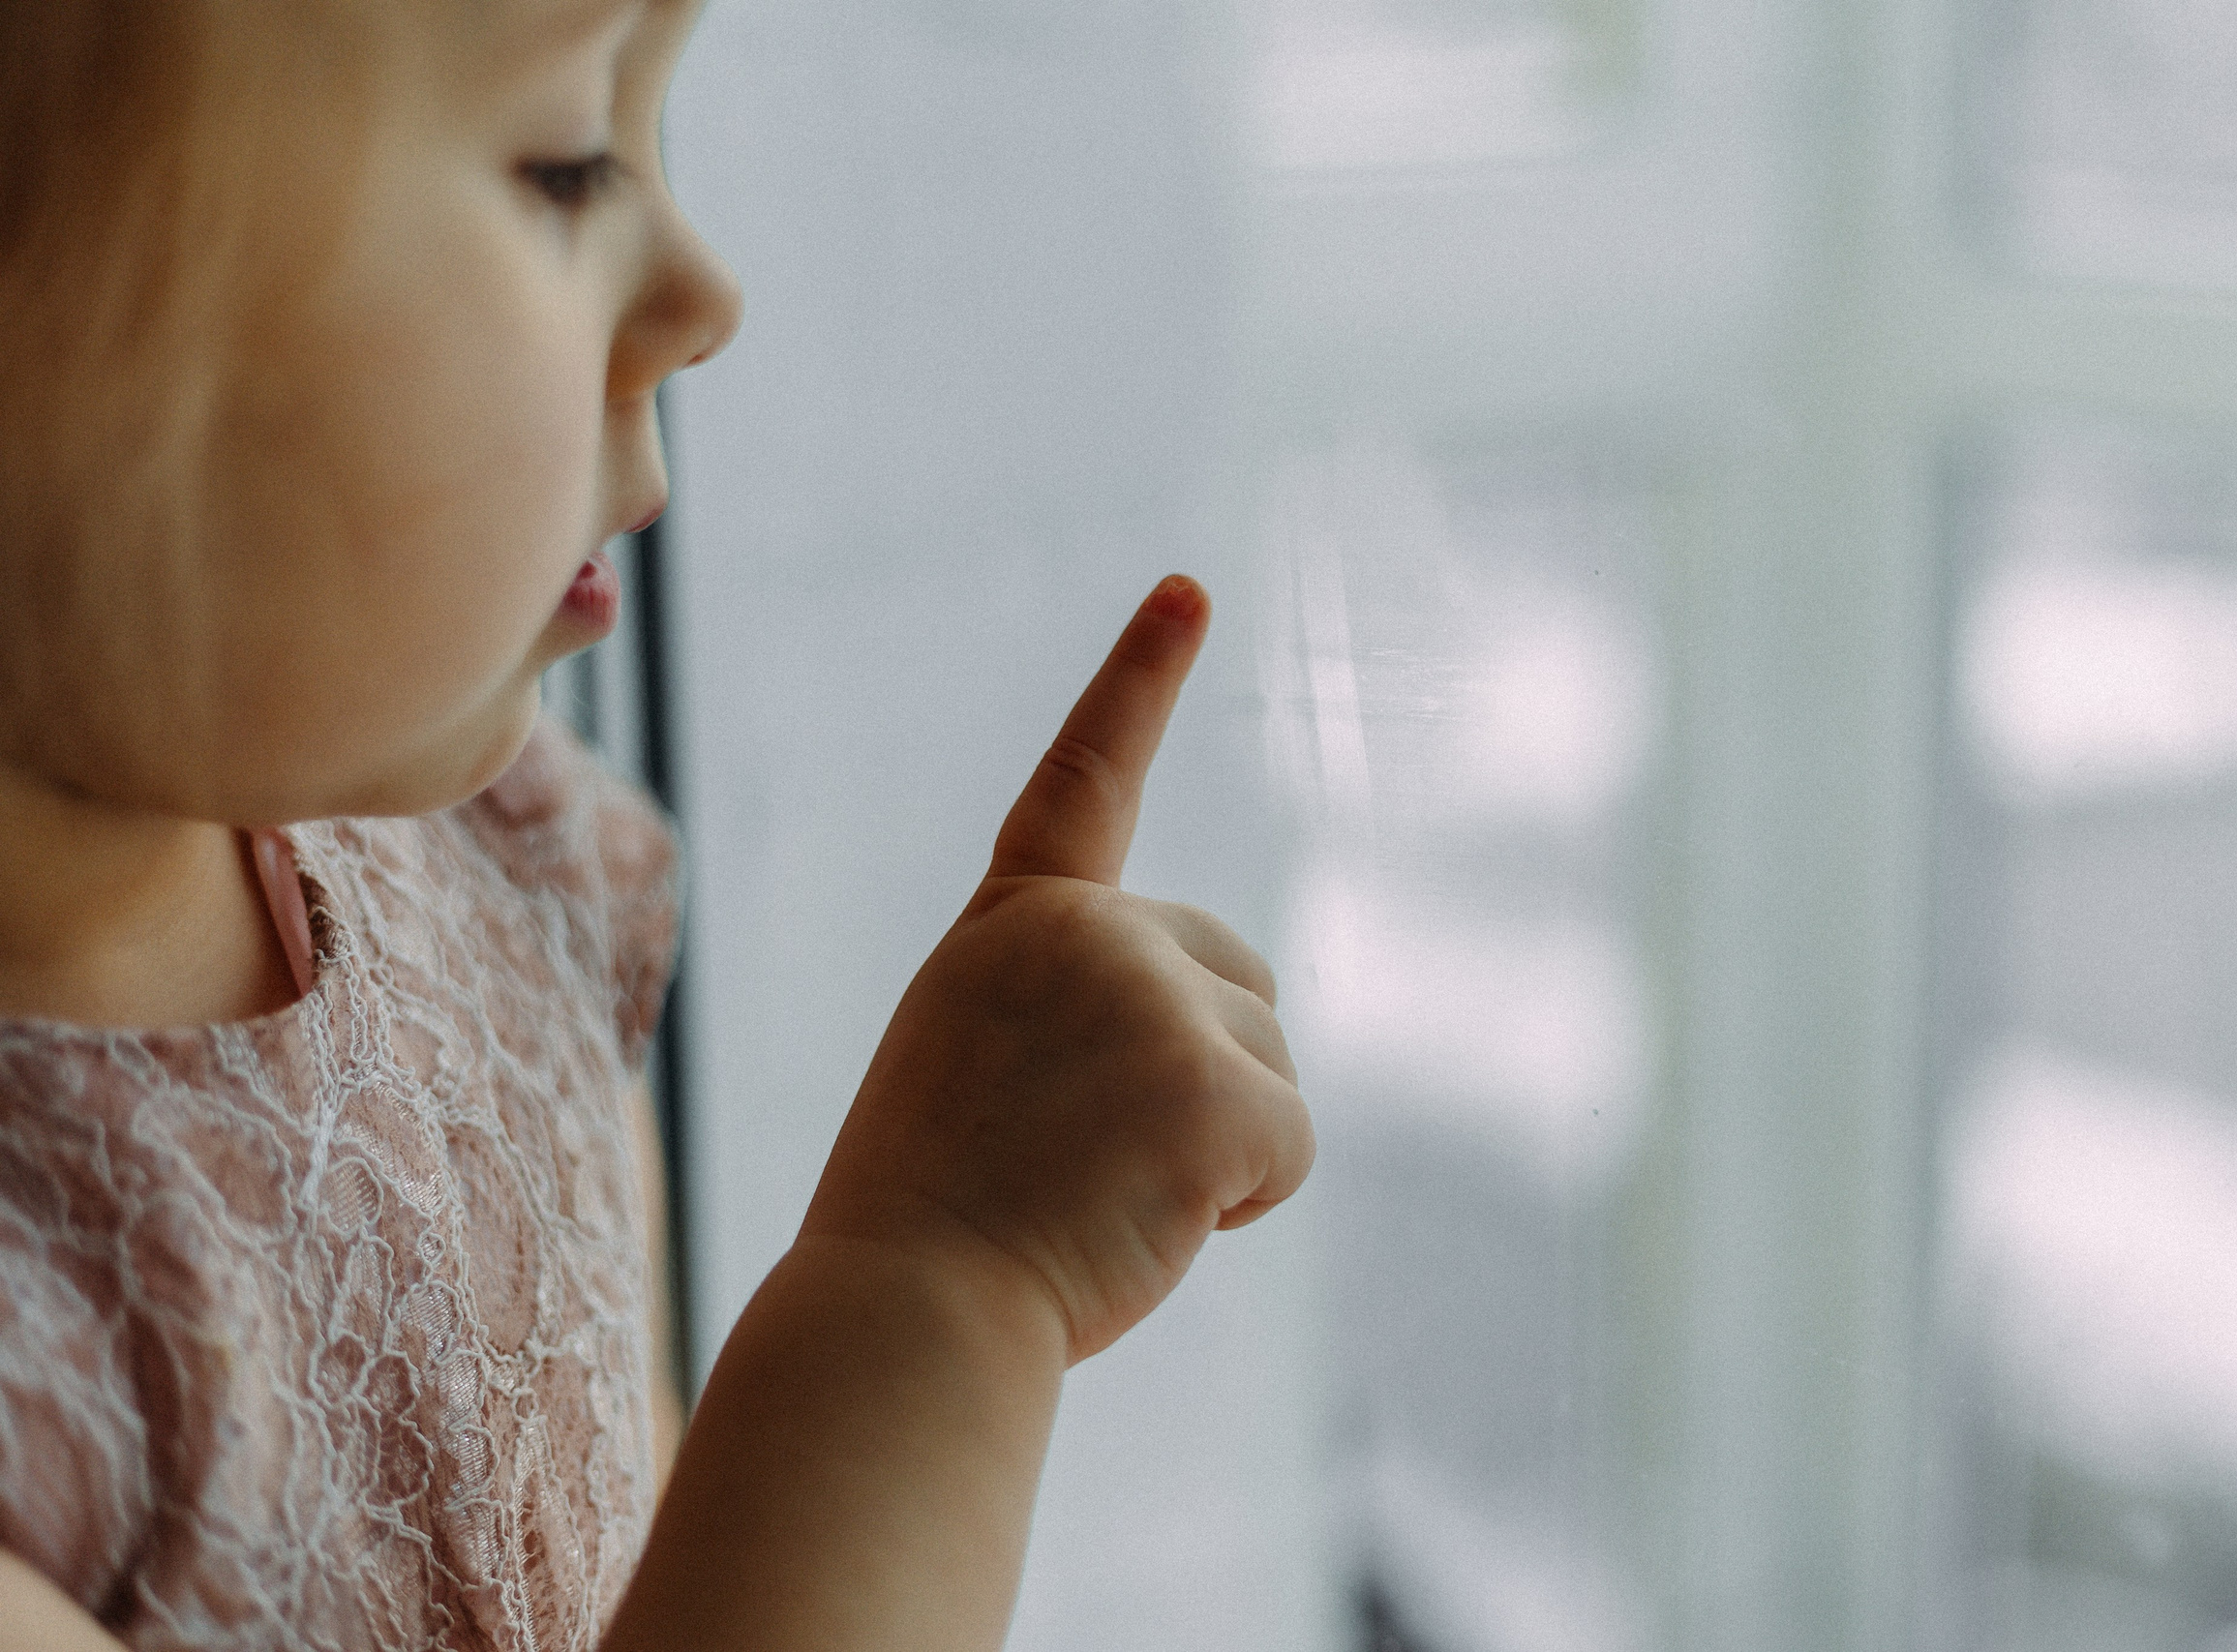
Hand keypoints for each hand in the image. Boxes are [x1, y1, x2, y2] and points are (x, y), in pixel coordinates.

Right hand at [803, 576, 1313, 1363]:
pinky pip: (1292, 1143)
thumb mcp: (980, 1060)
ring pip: (1270, 1064)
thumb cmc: (934, 1212)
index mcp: (1015, 921)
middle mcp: (1088, 932)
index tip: (1188, 589)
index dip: (1135, 679)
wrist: (906, 1313)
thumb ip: (1076, 1005)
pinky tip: (1154, 1222)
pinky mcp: (1212, 1087)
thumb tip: (1214, 1037)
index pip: (1082, 780)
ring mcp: (1152, 1000)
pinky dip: (1249, 1201)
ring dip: (1218, 1143)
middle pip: (1234, 978)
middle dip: (1203, 1070)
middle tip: (1087, 1155)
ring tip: (1102, 1192)